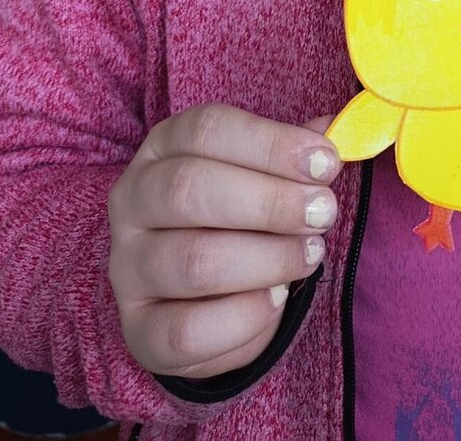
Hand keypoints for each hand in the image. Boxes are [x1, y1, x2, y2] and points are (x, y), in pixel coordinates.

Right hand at [108, 105, 339, 379]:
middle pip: (190, 188)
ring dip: (268, 259)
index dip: (270, 144)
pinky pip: (190, 330)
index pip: (206, 130)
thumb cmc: (234, 221)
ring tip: (310, 255)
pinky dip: (246, 316)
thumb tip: (332, 131)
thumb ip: (291, 155)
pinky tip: (277, 299)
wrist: (197, 301)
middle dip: (270, 202)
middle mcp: (132, 202)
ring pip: (194, 261)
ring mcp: (128, 269)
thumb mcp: (258, 176)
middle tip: (323, 212)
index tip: (325, 163)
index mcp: (161, 148)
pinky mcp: (139, 332)